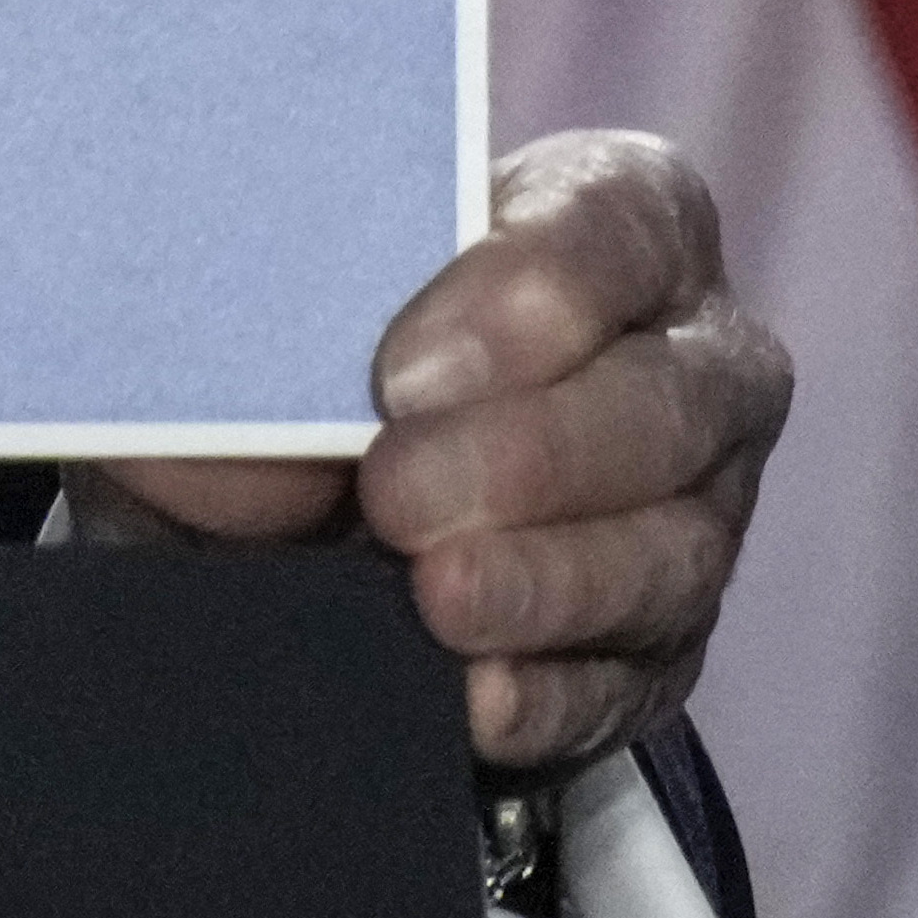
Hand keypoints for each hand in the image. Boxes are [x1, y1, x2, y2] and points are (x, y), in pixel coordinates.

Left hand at [69, 127, 789, 772]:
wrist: (297, 484)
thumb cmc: (305, 339)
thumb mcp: (261, 313)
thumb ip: (243, 350)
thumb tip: (218, 453)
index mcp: (610, 218)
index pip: (617, 221)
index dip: (526, 292)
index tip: (400, 369)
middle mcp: (689, 359)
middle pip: (663, 403)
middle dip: (528, 457)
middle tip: (395, 497)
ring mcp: (699, 511)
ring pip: (673, 553)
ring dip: (546, 585)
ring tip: (437, 601)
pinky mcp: (666, 645)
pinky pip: (638, 681)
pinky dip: (552, 695)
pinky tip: (479, 699)